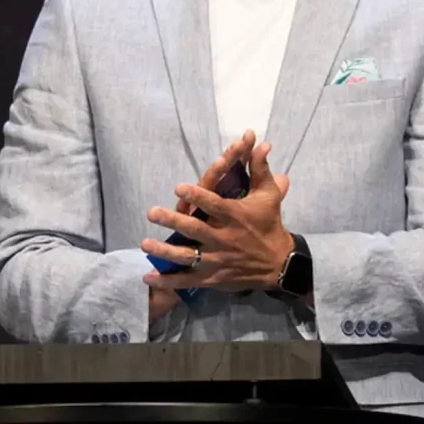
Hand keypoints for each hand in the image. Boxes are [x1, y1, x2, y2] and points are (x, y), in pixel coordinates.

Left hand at [146, 130, 257, 319]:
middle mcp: (224, 238)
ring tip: (145, 243)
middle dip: (173, 221)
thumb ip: (259, 168)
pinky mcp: (212, 277)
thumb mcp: (268, 195)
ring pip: (187, 256)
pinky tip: (148, 276)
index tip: (178, 187)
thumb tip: (261, 143)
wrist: (278, 263)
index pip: (214, 204)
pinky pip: (187, 280)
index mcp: (235, 216)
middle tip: (152, 212)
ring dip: (165, 251)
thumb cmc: (269, 224)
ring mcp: (217, 259)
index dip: (197, 196)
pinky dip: (168, 280)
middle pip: (195, 229)